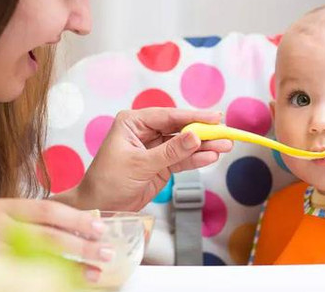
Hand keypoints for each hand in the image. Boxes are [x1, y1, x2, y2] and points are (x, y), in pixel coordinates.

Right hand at [0, 198, 111, 281]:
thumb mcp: (0, 215)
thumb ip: (29, 219)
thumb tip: (75, 228)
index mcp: (4, 208)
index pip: (48, 210)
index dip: (76, 219)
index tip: (100, 228)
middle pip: (47, 237)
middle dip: (81, 246)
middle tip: (106, 252)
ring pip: (37, 261)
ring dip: (69, 269)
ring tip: (92, 273)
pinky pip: (21, 279)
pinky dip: (44, 282)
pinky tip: (61, 285)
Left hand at [72, 108, 232, 210]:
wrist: (99, 208)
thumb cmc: (108, 182)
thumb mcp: (140, 165)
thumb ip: (170, 151)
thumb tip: (195, 136)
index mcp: (133, 122)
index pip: (168, 116)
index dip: (193, 116)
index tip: (215, 117)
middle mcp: (145, 132)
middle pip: (180, 128)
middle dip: (203, 131)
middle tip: (225, 132)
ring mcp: (155, 148)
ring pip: (184, 144)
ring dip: (204, 146)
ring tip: (226, 146)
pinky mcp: (161, 165)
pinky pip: (182, 159)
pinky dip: (197, 159)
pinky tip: (212, 157)